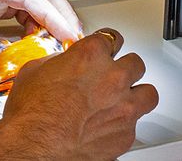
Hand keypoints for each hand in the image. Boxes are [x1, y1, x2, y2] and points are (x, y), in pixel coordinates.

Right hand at [0, 28, 158, 160]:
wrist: (36, 144)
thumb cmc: (33, 111)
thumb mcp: (34, 70)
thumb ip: (57, 62)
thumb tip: (61, 65)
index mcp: (91, 55)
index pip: (111, 38)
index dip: (106, 44)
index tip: (105, 49)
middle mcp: (113, 77)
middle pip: (135, 63)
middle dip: (124, 68)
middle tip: (113, 75)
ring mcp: (124, 107)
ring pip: (148, 93)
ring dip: (136, 94)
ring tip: (123, 99)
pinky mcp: (126, 135)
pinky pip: (134, 125)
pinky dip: (123, 124)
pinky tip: (108, 126)